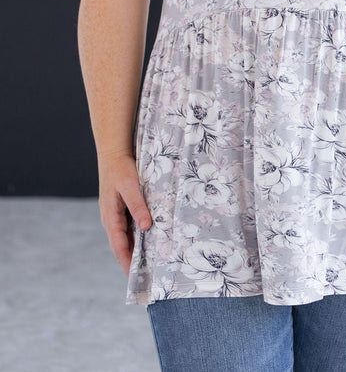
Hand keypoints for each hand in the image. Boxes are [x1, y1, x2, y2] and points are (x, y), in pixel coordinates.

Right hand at [98, 153, 151, 274]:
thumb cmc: (121, 169)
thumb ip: (138, 206)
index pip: (119, 247)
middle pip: (122, 245)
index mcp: (110, 217)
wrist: (114, 152)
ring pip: (126, 236)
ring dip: (136, 248)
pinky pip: (129, 226)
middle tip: (146, 276)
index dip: (127, 263)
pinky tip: (148, 238)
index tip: (135, 278)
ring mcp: (115, 214)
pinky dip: (137, 235)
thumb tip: (146, 227)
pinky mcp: (121, 207)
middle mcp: (111, 218)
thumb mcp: (131, 187)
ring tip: (149, 262)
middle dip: (132, 260)